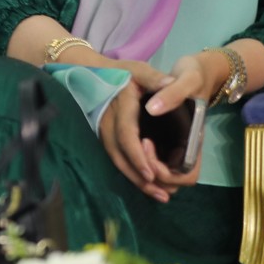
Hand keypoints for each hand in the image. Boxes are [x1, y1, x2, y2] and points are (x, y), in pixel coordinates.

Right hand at [96, 58, 202, 202]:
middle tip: (161, 194)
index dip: (137, 156)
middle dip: (138, 177)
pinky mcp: (105, 135)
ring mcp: (103, 130)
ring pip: (116, 159)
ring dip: (134, 179)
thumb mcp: (140, 70)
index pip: (126, 136)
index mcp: (120, 108)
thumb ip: (155, 78)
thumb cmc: (121, 71)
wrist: (93, 71)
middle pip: (119, 155)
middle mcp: (108, 122)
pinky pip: (116, 157)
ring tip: (157, 194)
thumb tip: (170, 84)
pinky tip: (144, 181)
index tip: (151, 173)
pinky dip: (129, 171)